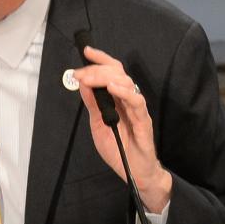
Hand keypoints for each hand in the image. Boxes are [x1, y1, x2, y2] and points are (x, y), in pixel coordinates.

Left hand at [74, 45, 171, 212]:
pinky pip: (137, 102)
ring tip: (91, 78)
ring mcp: (137, 109)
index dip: (100, 59)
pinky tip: (114, 88)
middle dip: (96, 69)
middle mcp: (128, 100)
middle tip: (80, 74)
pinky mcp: (144, 121)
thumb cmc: (119, 148)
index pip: (112, 72)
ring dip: (106, 78)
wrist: (134, 172)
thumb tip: (82, 84)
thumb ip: (93, 104)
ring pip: (127, 83)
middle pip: (117, 73)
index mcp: (117, 99)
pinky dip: (125, 92)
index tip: (86, 51)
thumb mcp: (98, 124)